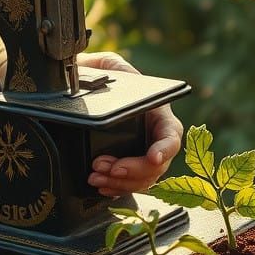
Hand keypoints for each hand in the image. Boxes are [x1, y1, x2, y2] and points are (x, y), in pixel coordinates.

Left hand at [79, 51, 183, 197]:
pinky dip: (117, 188)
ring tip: (97, 177)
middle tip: (107, 168)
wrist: (85, 86)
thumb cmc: (103, 75)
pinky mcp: (128, 164)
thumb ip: (111, 68)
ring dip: (121, 182)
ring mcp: (142, 152)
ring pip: (143, 178)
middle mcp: (154, 135)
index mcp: (157, 112)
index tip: (152, 157)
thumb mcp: (109, 66)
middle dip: (133, 170)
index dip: (164, 148)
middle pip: (156, 164)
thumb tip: (100, 79)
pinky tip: (103, 186)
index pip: (170, 134)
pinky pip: (130, 184)